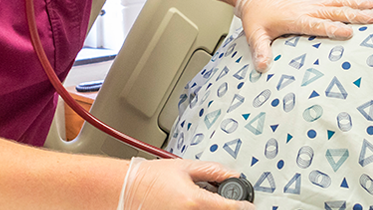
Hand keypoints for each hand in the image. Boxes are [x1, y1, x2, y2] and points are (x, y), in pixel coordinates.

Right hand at [118, 157, 253, 209]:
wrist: (124, 190)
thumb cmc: (149, 178)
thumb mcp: (185, 167)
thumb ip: (213, 171)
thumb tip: (233, 176)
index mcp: (195, 202)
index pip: (232, 209)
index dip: (244, 206)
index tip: (247, 206)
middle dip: (226, 208)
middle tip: (224, 202)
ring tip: (201, 202)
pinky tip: (191, 206)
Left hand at [234, 0, 372, 71]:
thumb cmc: (257, 16)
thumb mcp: (255, 34)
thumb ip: (260, 50)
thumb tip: (262, 67)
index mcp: (294, 18)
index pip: (316, 24)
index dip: (332, 28)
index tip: (349, 33)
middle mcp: (307, 7)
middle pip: (334, 11)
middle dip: (354, 14)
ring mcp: (312, 0)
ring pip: (338, 1)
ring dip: (358, 3)